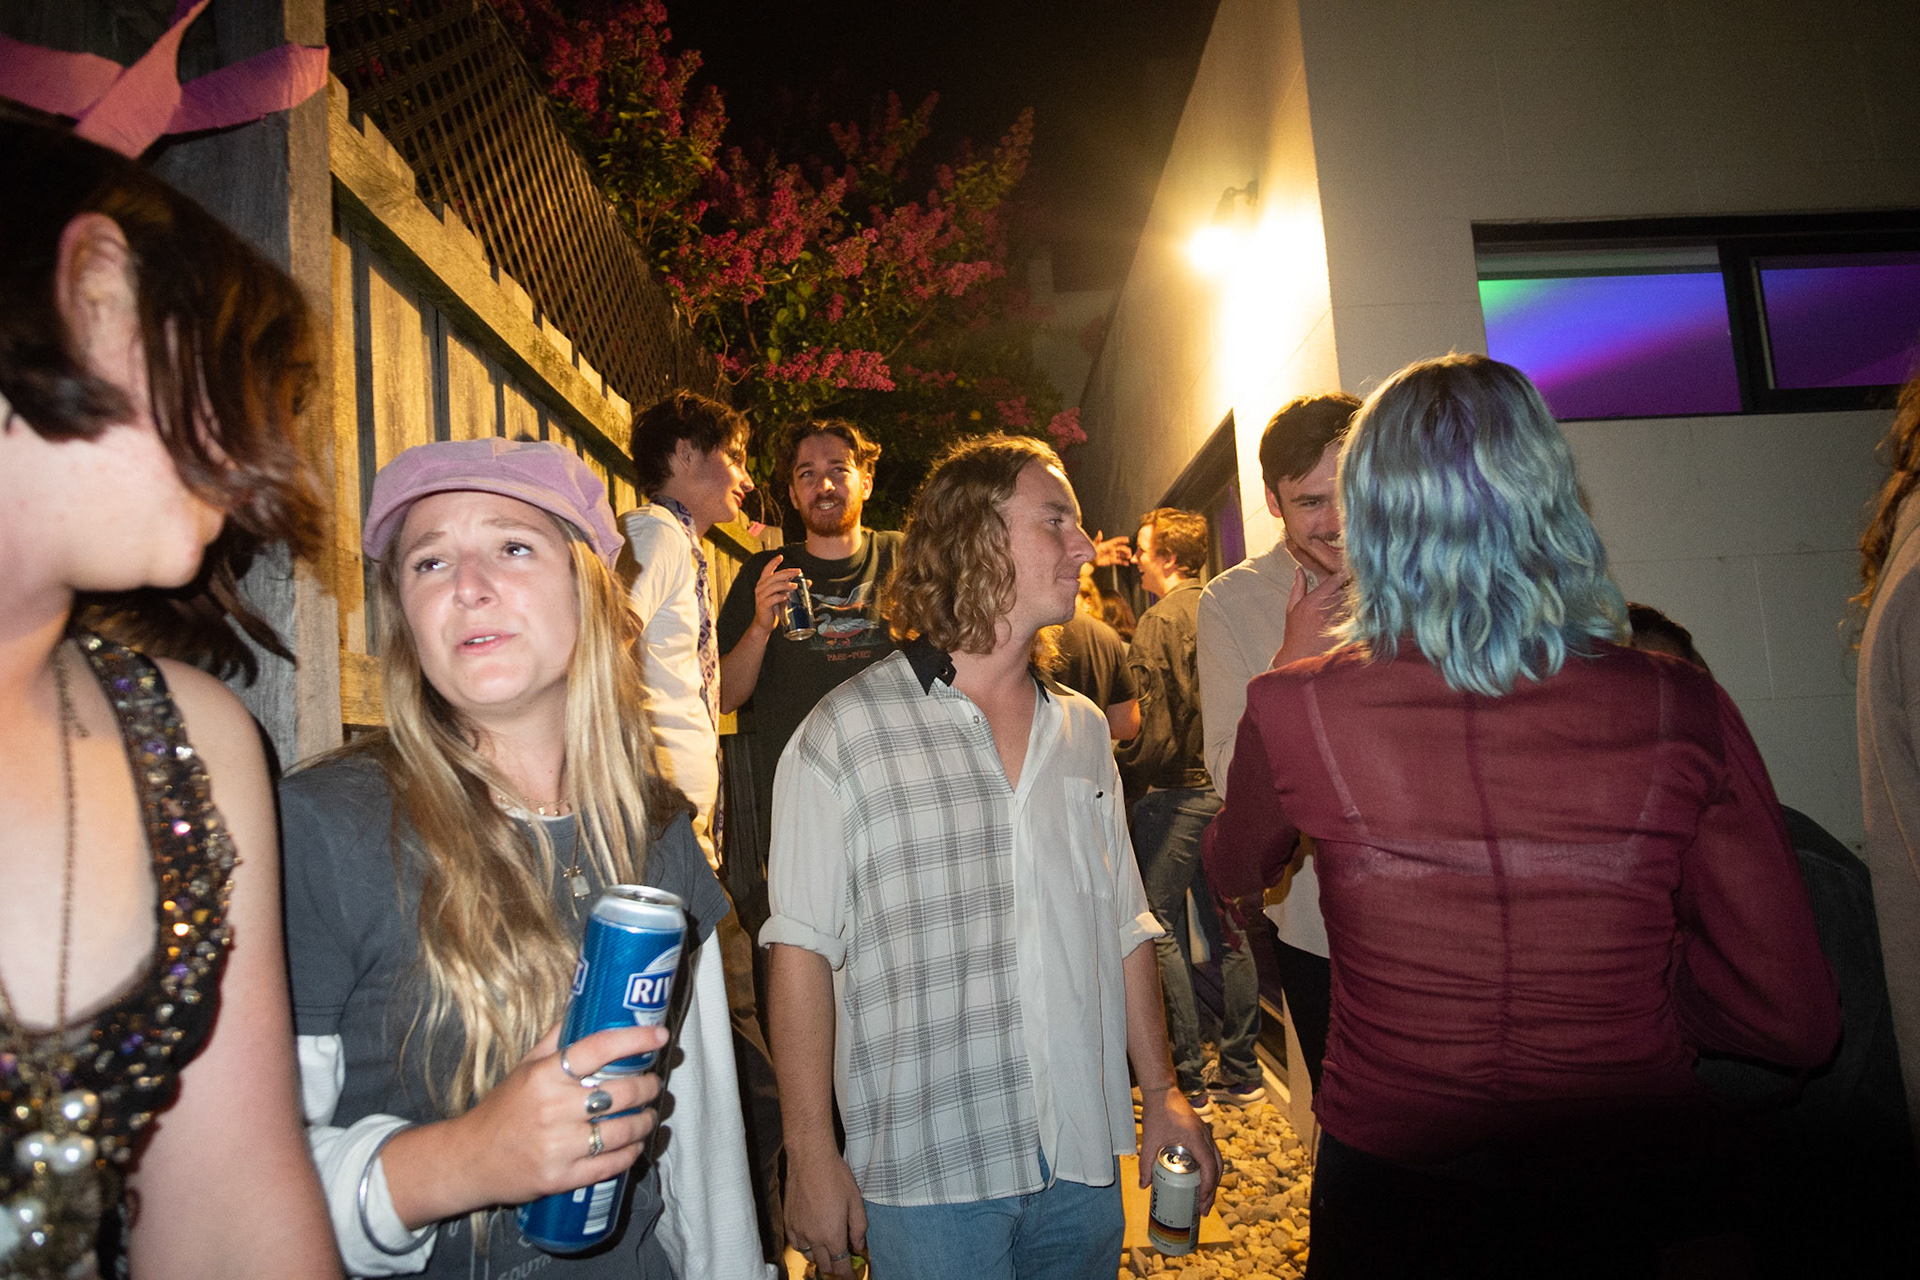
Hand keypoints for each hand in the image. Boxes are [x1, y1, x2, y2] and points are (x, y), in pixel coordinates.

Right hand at [450, 1022, 667, 1206]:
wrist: (469, 1159)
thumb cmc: (502, 1109)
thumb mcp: (524, 1068)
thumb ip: (555, 1040)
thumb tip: (584, 1007)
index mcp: (544, 1076)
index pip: (597, 1049)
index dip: (634, 1040)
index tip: (658, 1035)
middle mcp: (553, 1109)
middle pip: (621, 1092)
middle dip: (648, 1087)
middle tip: (653, 1084)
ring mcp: (558, 1146)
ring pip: (622, 1130)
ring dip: (645, 1122)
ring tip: (648, 1115)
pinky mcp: (561, 1178)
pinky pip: (610, 1164)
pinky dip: (631, 1153)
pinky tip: (635, 1144)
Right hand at [750, 555, 804, 634]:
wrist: (764, 624)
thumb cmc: (773, 609)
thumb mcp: (782, 596)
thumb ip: (791, 588)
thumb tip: (808, 582)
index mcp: (763, 584)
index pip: (766, 570)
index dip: (773, 563)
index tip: (781, 556)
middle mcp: (760, 588)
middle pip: (773, 577)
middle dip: (786, 573)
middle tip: (798, 571)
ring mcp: (761, 597)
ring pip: (773, 587)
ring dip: (785, 585)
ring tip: (795, 586)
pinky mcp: (763, 605)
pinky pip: (772, 599)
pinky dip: (780, 597)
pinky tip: (786, 597)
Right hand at [785, 1144, 866, 1278]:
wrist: (810, 1159)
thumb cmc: (835, 1177)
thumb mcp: (856, 1201)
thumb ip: (859, 1228)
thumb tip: (859, 1246)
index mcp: (832, 1235)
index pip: (840, 1266)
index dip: (847, 1276)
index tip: (851, 1278)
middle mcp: (814, 1237)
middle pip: (824, 1264)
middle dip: (835, 1268)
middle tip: (842, 1264)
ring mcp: (799, 1230)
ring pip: (809, 1256)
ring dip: (819, 1257)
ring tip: (827, 1250)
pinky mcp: (788, 1221)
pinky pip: (796, 1244)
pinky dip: (805, 1247)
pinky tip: (811, 1239)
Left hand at [1092, 531, 1133, 567]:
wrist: (1090, 560)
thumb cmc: (1092, 550)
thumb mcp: (1095, 544)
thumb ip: (1098, 539)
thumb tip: (1099, 532)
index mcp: (1109, 544)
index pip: (1117, 541)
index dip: (1122, 540)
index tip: (1127, 539)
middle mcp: (1112, 549)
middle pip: (1121, 548)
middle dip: (1126, 549)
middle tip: (1129, 552)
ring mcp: (1112, 555)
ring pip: (1121, 555)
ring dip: (1126, 555)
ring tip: (1129, 557)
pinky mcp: (1112, 561)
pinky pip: (1119, 561)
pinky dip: (1123, 562)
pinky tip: (1127, 563)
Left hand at [1137, 1084, 1221, 1216]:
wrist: (1162, 1092)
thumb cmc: (1157, 1113)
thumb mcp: (1150, 1140)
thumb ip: (1146, 1163)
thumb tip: (1144, 1186)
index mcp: (1196, 1139)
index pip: (1209, 1167)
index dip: (1208, 1187)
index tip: (1202, 1202)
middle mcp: (1206, 1137)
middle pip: (1217, 1168)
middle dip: (1212, 1190)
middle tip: (1204, 1209)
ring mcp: (1206, 1135)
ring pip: (1216, 1162)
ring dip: (1212, 1181)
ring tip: (1204, 1200)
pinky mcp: (1202, 1134)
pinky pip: (1211, 1155)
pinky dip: (1209, 1170)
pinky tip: (1200, 1180)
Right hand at [1272, 565, 1348, 668]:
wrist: (1299, 656)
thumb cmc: (1295, 632)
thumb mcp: (1292, 608)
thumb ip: (1298, 588)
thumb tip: (1299, 569)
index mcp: (1312, 601)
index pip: (1334, 580)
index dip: (1343, 574)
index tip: (1349, 571)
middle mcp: (1324, 610)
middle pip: (1346, 590)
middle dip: (1349, 588)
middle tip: (1353, 586)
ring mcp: (1334, 622)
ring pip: (1352, 604)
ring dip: (1354, 602)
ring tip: (1354, 603)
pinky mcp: (1342, 632)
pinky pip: (1355, 619)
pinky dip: (1356, 616)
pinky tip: (1355, 617)